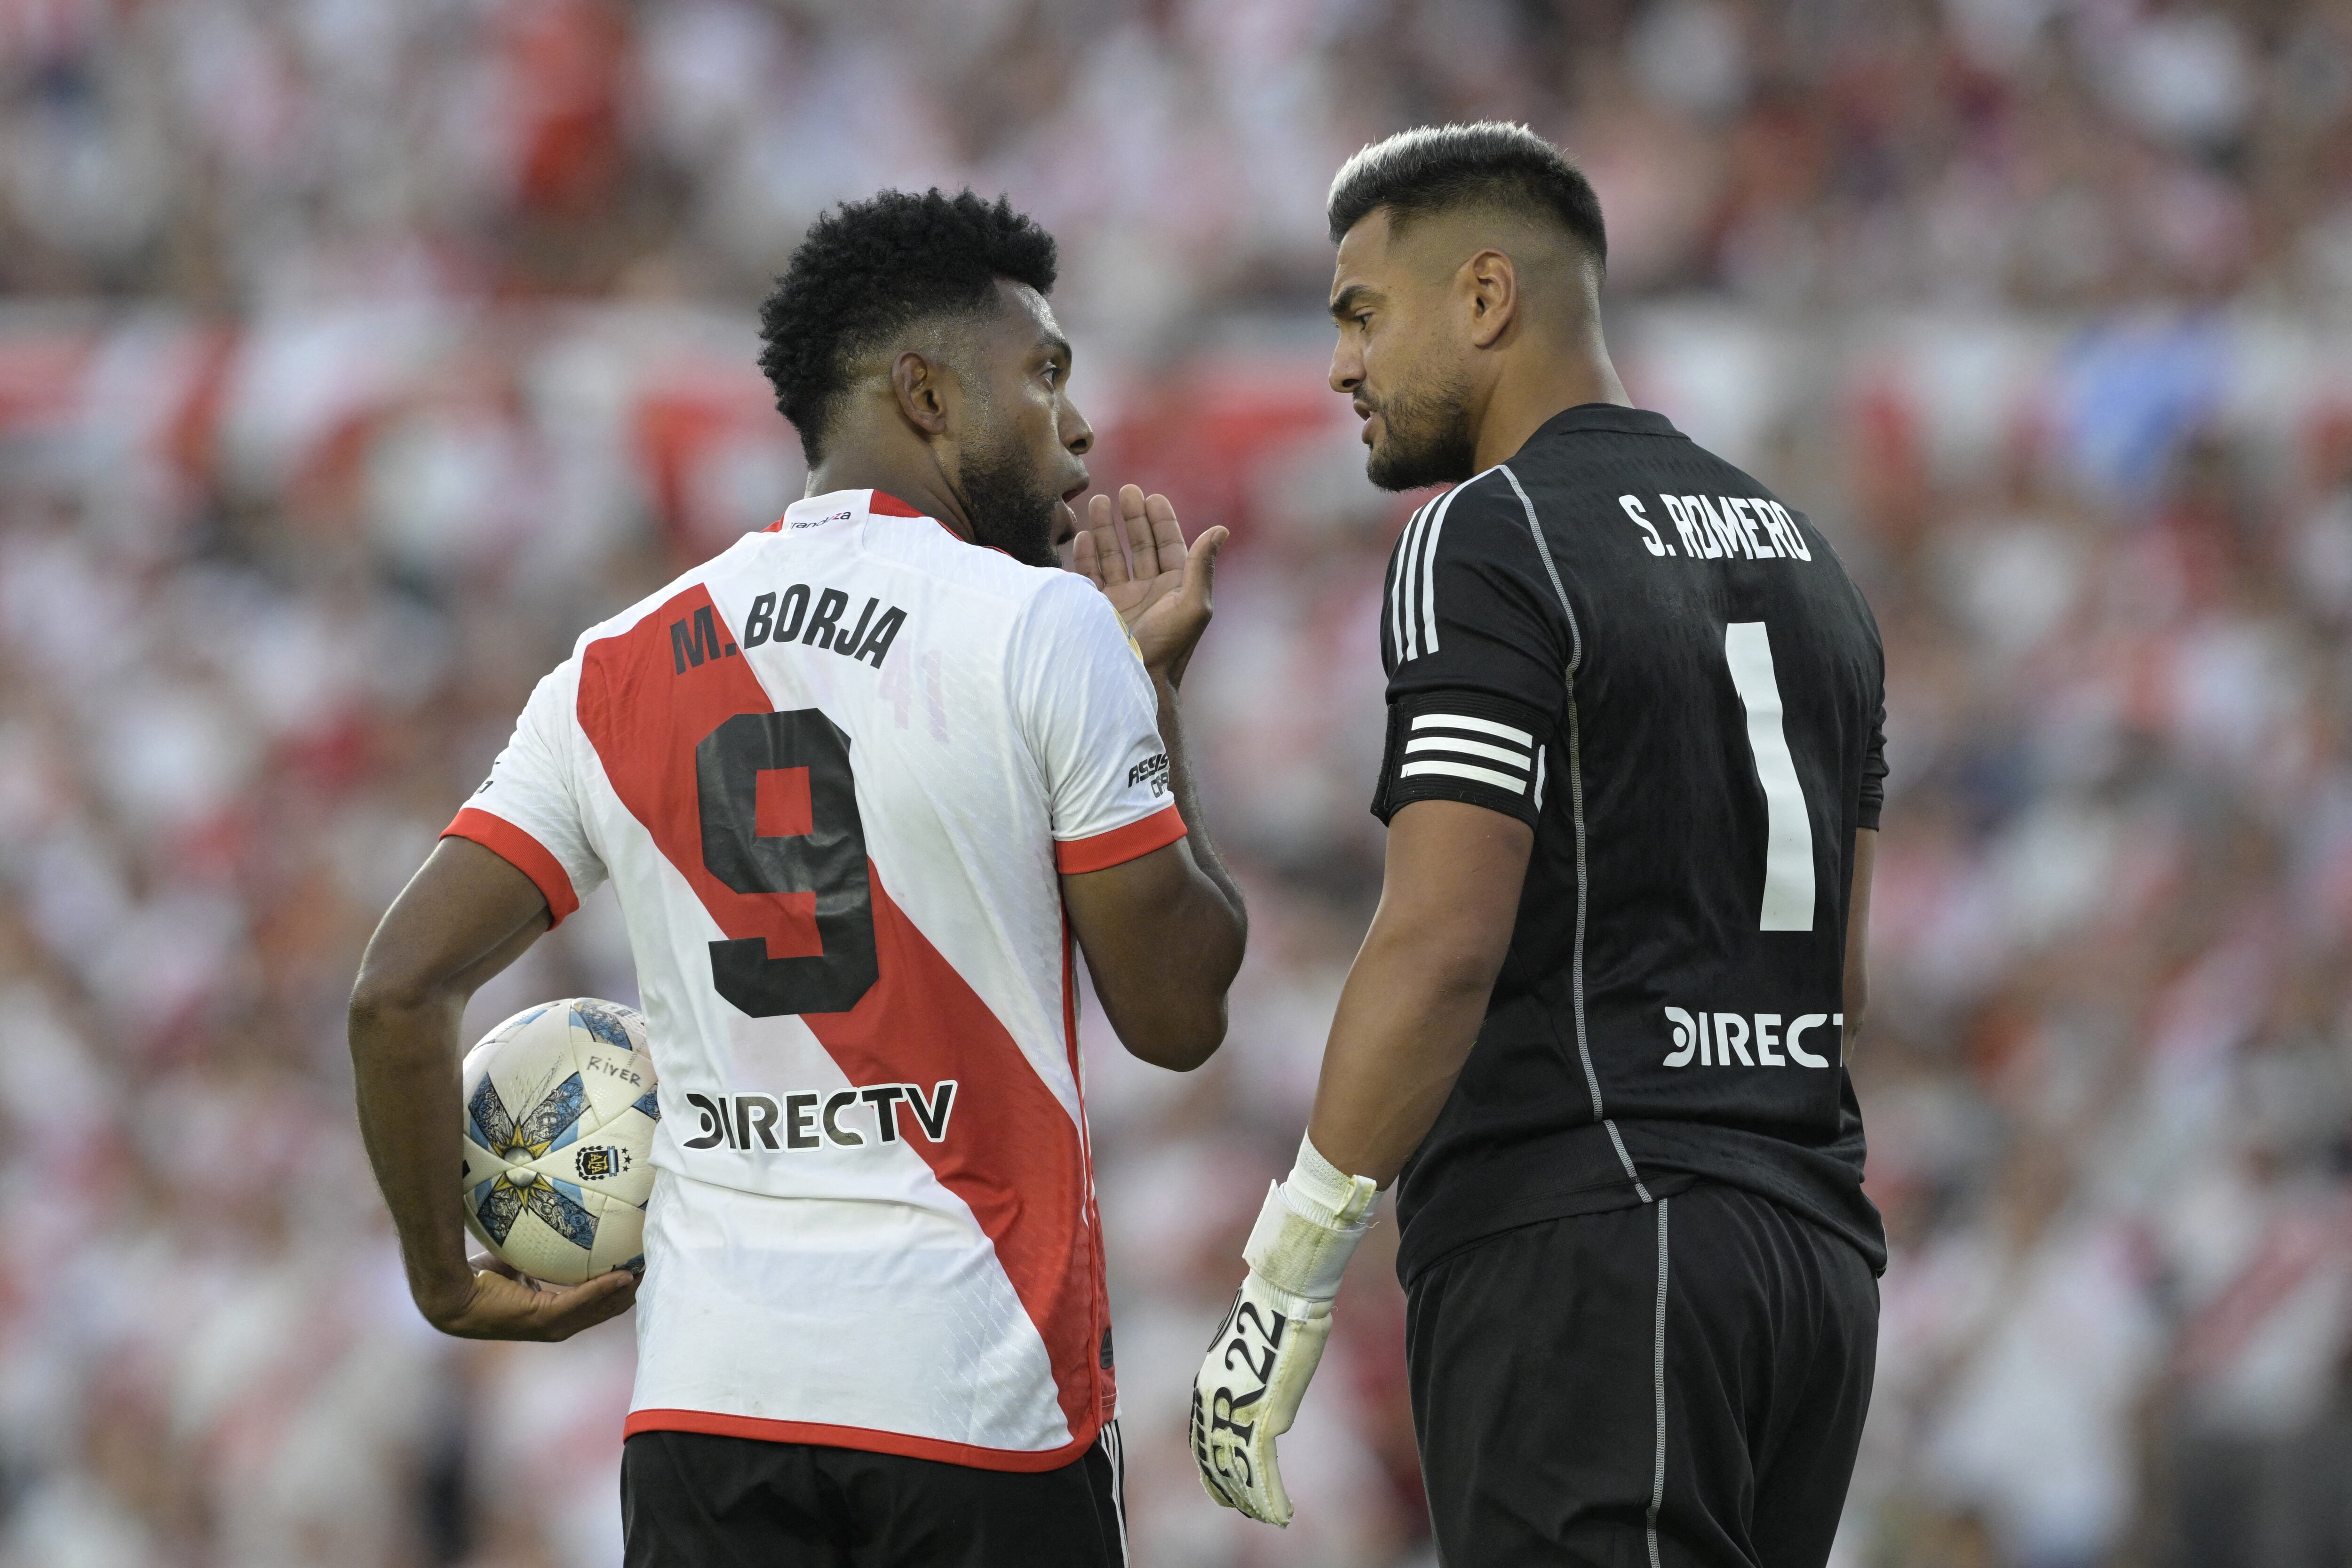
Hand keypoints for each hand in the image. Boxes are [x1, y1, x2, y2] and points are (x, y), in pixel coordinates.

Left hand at [416, 1260, 637, 1341]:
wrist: (451, 1293)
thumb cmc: (478, 1275)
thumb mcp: (517, 1259)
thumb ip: (538, 1249)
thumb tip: (555, 1213)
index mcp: (552, 1315)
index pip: (594, 1305)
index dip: (618, 1290)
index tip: (640, 1268)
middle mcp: (556, 1326)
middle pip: (606, 1310)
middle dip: (631, 1292)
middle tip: (654, 1268)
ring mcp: (552, 1326)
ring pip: (600, 1309)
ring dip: (625, 1291)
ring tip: (647, 1272)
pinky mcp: (544, 1319)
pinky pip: (581, 1301)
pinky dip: (604, 1289)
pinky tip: (624, 1275)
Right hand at [1072, 484, 1226, 685]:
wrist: (1136, 682)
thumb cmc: (1170, 647)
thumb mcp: (1194, 605)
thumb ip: (1202, 566)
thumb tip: (1221, 529)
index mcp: (1176, 588)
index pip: (1169, 545)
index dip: (1162, 521)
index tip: (1153, 497)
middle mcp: (1149, 590)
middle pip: (1140, 545)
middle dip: (1133, 518)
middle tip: (1126, 491)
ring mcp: (1123, 599)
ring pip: (1113, 555)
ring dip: (1107, 530)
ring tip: (1100, 502)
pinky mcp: (1099, 610)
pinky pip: (1091, 576)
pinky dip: (1086, 556)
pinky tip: (1083, 536)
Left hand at [1190, 1270, 1330, 1526]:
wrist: (1282, 1297)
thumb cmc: (1275, 1316)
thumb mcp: (1251, 1356)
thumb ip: (1252, 1387)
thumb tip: (1268, 1413)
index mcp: (1208, 1386)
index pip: (1201, 1439)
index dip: (1211, 1468)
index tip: (1220, 1488)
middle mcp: (1214, 1403)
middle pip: (1215, 1460)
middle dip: (1228, 1490)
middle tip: (1242, 1510)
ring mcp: (1236, 1413)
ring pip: (1236, 1471)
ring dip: (1252, 1500)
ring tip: (1265, 1517)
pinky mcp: (1262, 1419)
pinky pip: (1262, 1471)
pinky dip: (1271, 1497)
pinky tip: (1280, 1514)